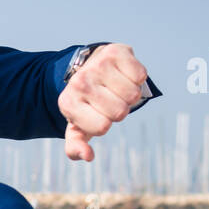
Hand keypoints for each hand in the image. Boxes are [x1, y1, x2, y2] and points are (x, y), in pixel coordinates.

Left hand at [58, 44, 147, 161]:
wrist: (88, 67)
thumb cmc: (86, 103)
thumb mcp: (77, 126)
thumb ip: (76, 146)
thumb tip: (88, 156)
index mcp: (68, 104)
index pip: (102, 127)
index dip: (105, 124)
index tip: (97, 114)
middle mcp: (80, 83)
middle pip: (119, 112)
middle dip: (119, 110)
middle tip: (109, 100)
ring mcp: (97, 66)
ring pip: (132, 94)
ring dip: (130, 95)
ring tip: (116, 88)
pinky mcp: (116, 52)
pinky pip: (141, 75)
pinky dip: (138, 78)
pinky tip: (124, 75)